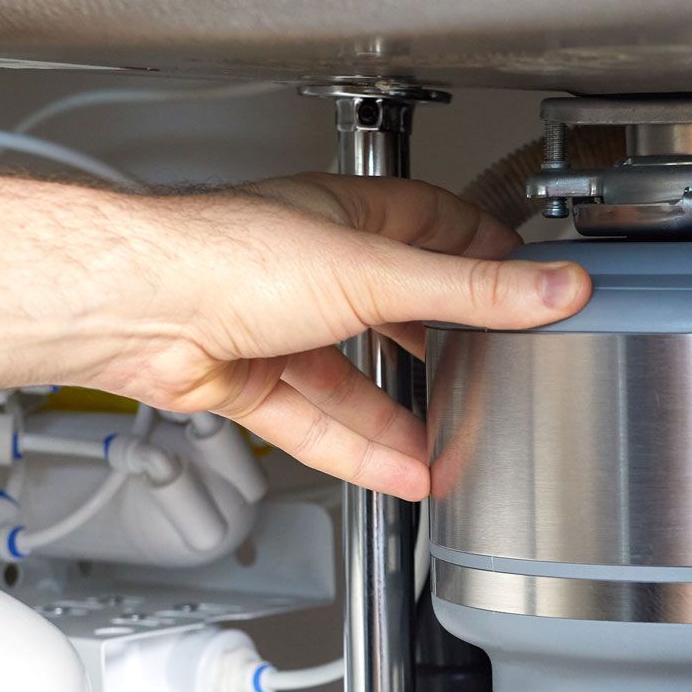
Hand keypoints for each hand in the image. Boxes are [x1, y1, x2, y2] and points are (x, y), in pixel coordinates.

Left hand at [94, 174, 589, 499]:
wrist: (136, 308)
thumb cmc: (226, 259)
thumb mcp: (376, 274)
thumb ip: (471, 293)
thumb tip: (554, 288)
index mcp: (344, 219)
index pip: (433, 227)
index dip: (481, 255)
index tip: (526, 286)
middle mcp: (311, 270)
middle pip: (396, 312)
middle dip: (443, 349)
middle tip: (493, 376)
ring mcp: (279, 330)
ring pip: (358, 381)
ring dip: (403, 418)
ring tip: (453, 447)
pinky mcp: (253, 383)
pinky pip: (320, 425)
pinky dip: (361, 451)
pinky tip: (401, 472)